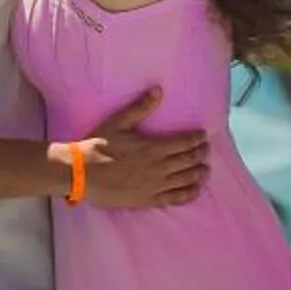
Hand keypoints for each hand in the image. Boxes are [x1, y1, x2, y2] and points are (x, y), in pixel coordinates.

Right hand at [68, 86, 208, 209]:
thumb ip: (140, 107)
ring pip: (186, 179)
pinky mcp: (149, 199)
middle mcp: (159, 167)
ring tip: (206, 169)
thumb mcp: (118, 122)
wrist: (83, 175)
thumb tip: (158, 90)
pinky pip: (176, 198)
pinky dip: (190, 193)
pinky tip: (196, 189)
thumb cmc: (99, 146)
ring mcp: (155, 185)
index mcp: (153, 147)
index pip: (184, 142)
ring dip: (199, 173)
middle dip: (201, 153)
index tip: (203, 135)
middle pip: (189, 160)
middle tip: (207, 149)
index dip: (197, 138)